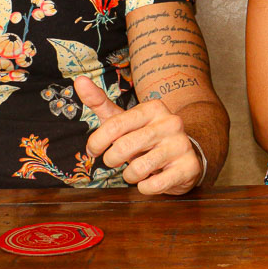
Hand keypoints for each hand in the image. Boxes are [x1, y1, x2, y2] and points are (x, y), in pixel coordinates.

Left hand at [74, 76, 202, 194]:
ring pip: (138, 169)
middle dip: (112, 160)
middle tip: (115, 161)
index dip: (96, 142)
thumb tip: (79, 80)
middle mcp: (170, 123)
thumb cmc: (146, 137)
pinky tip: (150, 179)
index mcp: (153, 108)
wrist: (184, 155)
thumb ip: (100, 102)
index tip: (93, 150)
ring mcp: (181, 145)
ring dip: (130, 176)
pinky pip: (154, 186)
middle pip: (123, 148)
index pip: (114, 125)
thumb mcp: (124, 120)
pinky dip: (145, 188)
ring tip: (138, 169)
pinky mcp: (188, 167)